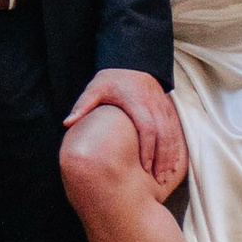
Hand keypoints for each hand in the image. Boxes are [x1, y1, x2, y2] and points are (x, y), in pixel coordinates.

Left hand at [66, 63, 185, 190]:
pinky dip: (176, 147)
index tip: (145, 167)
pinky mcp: (167, 108)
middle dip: (163, 158)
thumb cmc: (111, 79)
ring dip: (171, 156)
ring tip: (166, 177)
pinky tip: (173, 164)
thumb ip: (82, 106)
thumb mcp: (95, 89)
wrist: (131, 62)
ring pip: (172, 133)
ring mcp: (162, 106)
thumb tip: (66, 123)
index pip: (147, 127)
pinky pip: (176, 130)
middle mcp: (153, 104)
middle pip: (164, 134)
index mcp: (136, 101)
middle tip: (159, 180)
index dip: (148, 148)